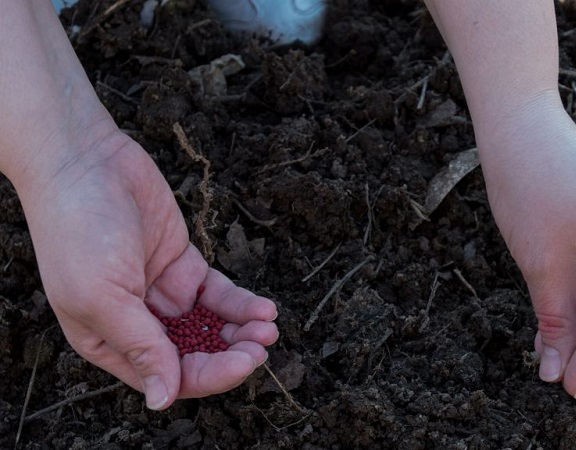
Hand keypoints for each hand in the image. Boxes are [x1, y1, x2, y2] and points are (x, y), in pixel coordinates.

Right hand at [20, 131, 278, 409]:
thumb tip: (162, 400)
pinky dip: (242, 304)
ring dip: (242, 332)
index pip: (168, 376)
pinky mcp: (184, 266)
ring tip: (268, 326)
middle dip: (232, 355)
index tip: (244, 363)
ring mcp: (164, 295)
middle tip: (262, 345)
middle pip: (196, 356)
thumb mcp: (102, 297)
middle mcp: (139, 323)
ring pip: (213, 328)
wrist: (86, 162)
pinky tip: (264, 307)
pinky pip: (220, 295)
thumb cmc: (79, 231)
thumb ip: (140, 346)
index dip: (209, 376)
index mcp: (110, 342)